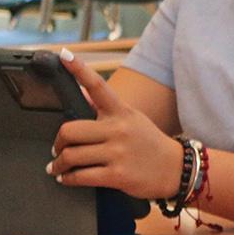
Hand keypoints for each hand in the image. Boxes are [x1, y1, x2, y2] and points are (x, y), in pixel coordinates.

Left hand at [50, 51, 183, 197]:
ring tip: (59, 167)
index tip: (64, 55)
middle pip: (69, 130)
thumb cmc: (150, 144)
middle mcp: (118, 129)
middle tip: (58, 148)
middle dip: (58, 143)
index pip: (98, 86)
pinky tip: (68, 177)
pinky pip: (79, 176)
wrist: (176, 169)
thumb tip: (85, 97)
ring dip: (59, 164)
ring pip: (71, 156)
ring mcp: (117, 152)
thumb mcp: (133, 120)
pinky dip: (68, 179)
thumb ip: (108, 111)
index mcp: (122, 112)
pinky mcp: (116, 174)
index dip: (79, 69)